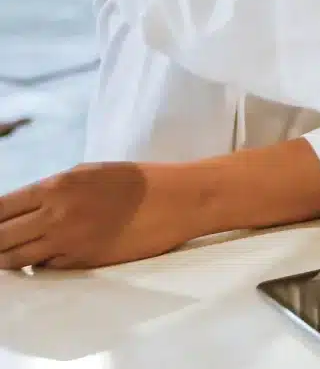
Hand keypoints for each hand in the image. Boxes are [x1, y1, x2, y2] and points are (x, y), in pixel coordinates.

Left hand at [0, 163, 195, 269]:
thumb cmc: (139, 180)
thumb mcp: (90, 172)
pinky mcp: (85, 262)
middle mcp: (56, 214)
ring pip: (15, 259)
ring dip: (6, 259)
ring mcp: (69, 241)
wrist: (181, 199)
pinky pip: (46, 268)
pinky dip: (40, 264)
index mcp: (56, 186)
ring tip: (6, 256)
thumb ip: (53, 189)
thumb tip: (21, 207)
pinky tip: (45, 258)